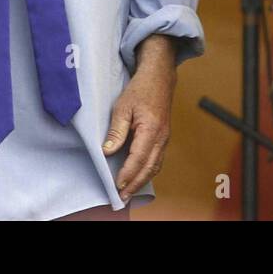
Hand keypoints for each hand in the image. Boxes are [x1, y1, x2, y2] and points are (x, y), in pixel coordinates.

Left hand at [104, 35, 175, 201]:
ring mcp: (165, 137)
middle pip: (150, 167)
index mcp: (151, 128)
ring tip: (129, 191)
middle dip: (135, 183)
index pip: (139, 157)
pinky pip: (158, 159)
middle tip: (122, 197)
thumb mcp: (122, 107)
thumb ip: (116, 131)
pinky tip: (139, 176)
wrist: (160, 77)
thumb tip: (107, 151)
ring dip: (142, 180)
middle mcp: (162, 136)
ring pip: (155, 165)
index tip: (117, 185)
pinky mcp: (164, 137)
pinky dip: (149, 171)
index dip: (128, 173)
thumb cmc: (140, 89)